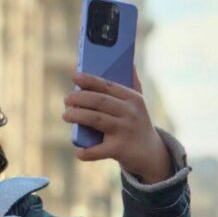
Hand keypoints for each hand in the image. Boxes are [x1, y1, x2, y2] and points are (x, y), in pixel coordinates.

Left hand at [62, 67, 171, 183]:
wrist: (151, 154)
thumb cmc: (137, 124)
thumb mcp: (137, 104)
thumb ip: (133, 83)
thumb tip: (130, 62)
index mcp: (133, 99)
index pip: (108, 86)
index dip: (90, 80)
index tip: (75, 76)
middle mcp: (130, 113)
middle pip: (99, 101)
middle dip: (79, 98)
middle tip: (66, 100)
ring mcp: (125, 131)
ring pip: (95, 119)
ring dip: (77, 116)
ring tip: (65, 115)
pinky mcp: (120, 149)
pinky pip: (98, 150)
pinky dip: (86, 150)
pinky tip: (78, 150)